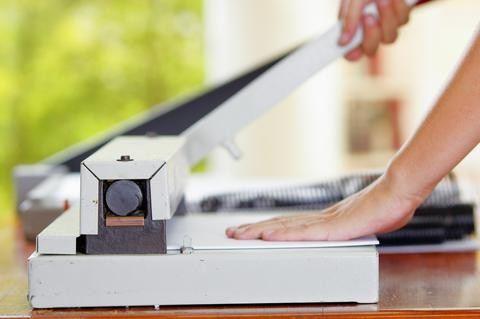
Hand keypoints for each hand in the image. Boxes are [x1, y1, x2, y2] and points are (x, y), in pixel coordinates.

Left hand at [226, 171, 424, 240]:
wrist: (397, 194)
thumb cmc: (383, 208)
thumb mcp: (358, 224)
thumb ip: (344, 229)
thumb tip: (342, 232)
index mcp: (322, 221)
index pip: (287, 226)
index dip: (265, 229)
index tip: (248, 231)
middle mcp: (318, 220)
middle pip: (280, 225)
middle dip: (253, 230)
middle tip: (231, 232)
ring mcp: (325, 222)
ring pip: (286, 228)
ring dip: (260, 232)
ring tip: (239, 234)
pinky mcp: (335, 227)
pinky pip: (304, 233)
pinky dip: (284, 235)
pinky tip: (267, 236)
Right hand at [338, 0, 412, 60]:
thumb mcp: (352, 0)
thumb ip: (348, 19)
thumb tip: (342, 42)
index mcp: (354, 31)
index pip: (351, 53)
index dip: (349, 54)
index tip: (346, 46)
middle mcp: (370, 33)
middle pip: (371, 50)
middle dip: (370, 35)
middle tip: (367, 16)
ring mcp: (386, 27)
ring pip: (390, 37)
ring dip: (386, 18)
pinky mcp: (401, 18)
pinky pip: (402, 20)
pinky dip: (397, 7)